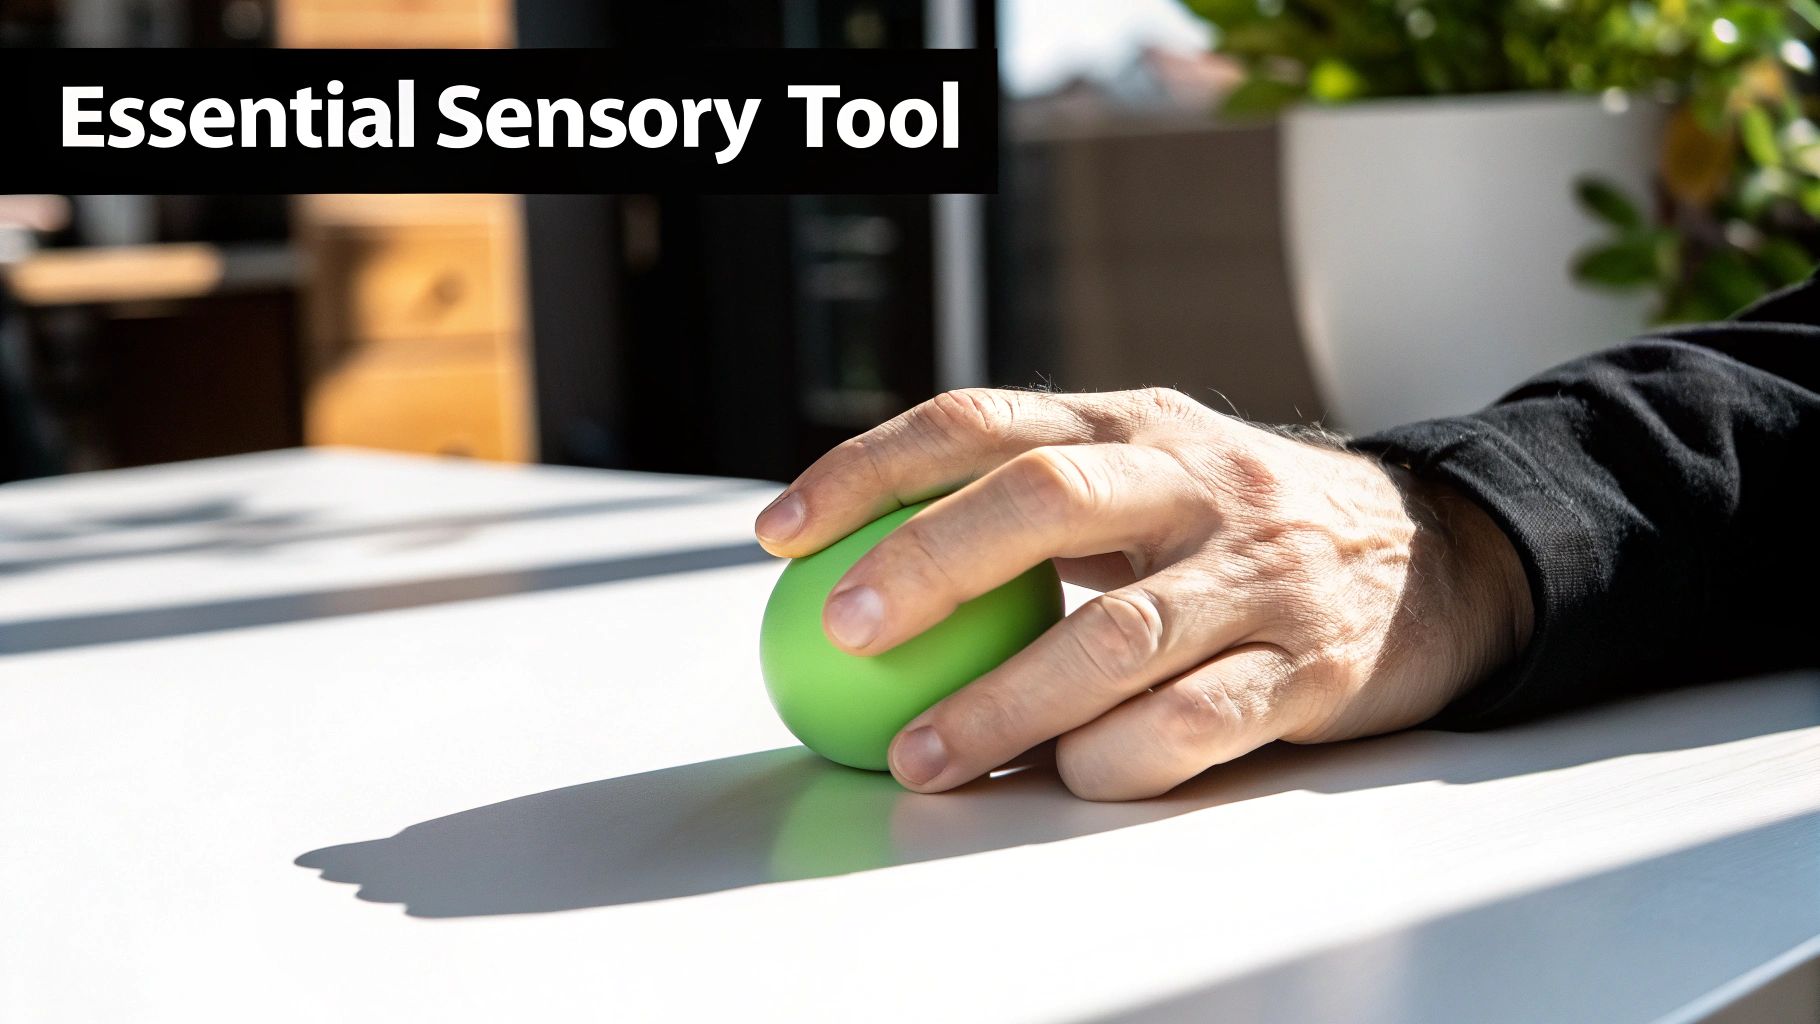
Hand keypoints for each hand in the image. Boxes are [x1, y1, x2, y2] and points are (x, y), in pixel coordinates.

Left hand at [755, 388, 1533, 799]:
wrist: (1436, 558)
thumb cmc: (1243, 528)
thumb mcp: (1149, 474)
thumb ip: (1032, 500)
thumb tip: (861, 562)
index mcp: (1136, 425)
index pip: (980, 421)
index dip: (870, 467)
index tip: (781, 532)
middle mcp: (1196, 482)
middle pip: (1045, 496)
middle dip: (929, 562)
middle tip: (842, 632)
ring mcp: (1260, 571)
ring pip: (1116, 634)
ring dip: (1004, 703)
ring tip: (923, 756)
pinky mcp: (1311, 665)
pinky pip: (1197, 723)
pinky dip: (1116, 759)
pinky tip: (1064, 780)